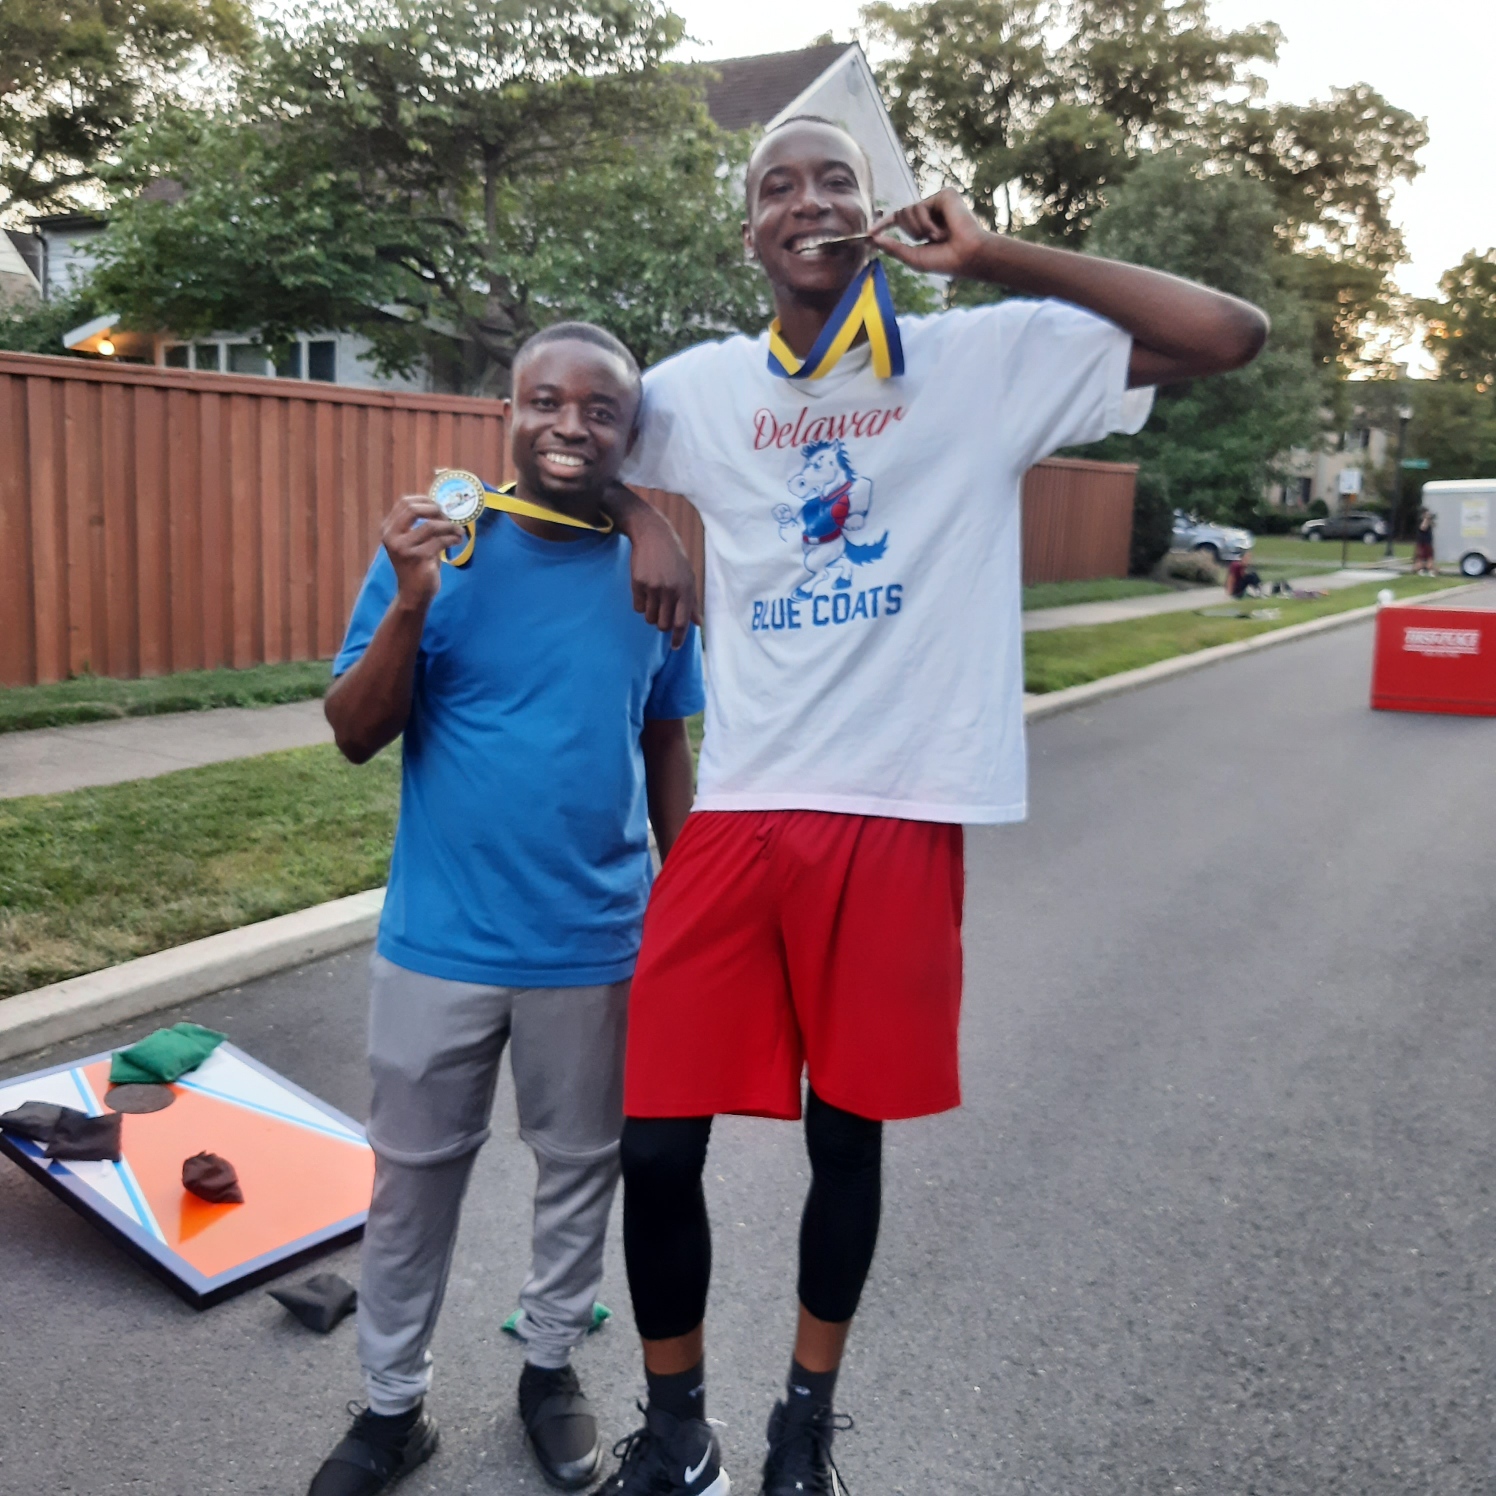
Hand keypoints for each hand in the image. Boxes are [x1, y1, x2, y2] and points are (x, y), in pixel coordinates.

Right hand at [382, 495, 466, 609]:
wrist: (413, 593)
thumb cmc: (416, 565)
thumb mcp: (413, 541)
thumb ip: (419, 524)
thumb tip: (440, 506)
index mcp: (388, 529)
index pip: (405, 503)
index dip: (425, 501)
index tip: (440, 508)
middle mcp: (391, 536)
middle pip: (414, 509)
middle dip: (436, 511)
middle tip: (449, 518)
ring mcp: (402, 547)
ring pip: (430, 526)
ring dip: (449, 526)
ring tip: (459, 531)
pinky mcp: (416, 558)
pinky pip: (439, 541)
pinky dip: (452, 538)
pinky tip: (457, 540)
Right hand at [621, 497, 700, 648]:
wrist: (653, 536)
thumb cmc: (674, 558)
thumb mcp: (688, 577)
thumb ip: (692, 602)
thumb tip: (698, 623)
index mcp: (685, 589)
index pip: (681, 621)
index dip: (678, 637)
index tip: (674, 647)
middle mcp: (670, 590)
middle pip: (663, 624)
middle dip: (662, 626)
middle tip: (662, 615)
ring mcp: (653, 587)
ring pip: (650, 618)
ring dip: (652, 616)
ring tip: (655, 601)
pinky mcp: (638, 583)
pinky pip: (638, 607)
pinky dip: (642, 605)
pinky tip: (645, 592)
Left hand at [869, 187, 990, 277]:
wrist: (968, 256)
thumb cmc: (945, 261)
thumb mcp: (913, 257)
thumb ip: (893, 248)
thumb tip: (872, 240)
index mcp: (925, 225)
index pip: (900, 220)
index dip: (884, 224)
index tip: (869, 232)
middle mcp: (931, 211)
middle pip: (901, 214)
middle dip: (909, 232)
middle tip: (927, 240)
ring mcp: (938, 202)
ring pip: (908, 211)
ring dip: (918, 230)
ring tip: (938, 237)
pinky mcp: (945, 195)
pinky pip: (920, 206)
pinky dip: (926, 224)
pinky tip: (942, 230)